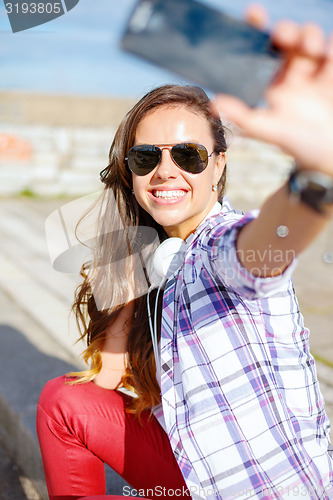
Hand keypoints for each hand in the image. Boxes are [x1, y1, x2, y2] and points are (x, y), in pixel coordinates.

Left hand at [213, 6, 332, 175]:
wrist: (326, 154)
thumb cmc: (295, 143)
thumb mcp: (268, 130)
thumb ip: (243, 116)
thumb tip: (214, 103)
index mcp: (271, 82)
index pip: (261, 51)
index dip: (257, 30)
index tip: (253, 15)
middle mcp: (291, 72)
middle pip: (287, 38)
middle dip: (286, 30)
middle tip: (283, 36)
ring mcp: (312, 71)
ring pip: (310, 37)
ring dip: (310, 36)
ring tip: (312, 50)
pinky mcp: (330, 73)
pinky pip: (331, 48)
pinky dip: (330, 45)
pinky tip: (326, 55)